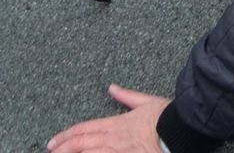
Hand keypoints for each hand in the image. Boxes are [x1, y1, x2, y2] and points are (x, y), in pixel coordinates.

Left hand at [47, 84, 167, 152]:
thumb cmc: (167, 117)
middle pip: (80, 145)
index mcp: (116, 124)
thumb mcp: (146, 102)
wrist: (182, 131)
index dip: (65, 136)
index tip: (53, 142)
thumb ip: (127, 96)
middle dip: (62, 149)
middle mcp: (113, 141)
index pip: (83, 130)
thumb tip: (112, 88)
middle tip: (51, 151)